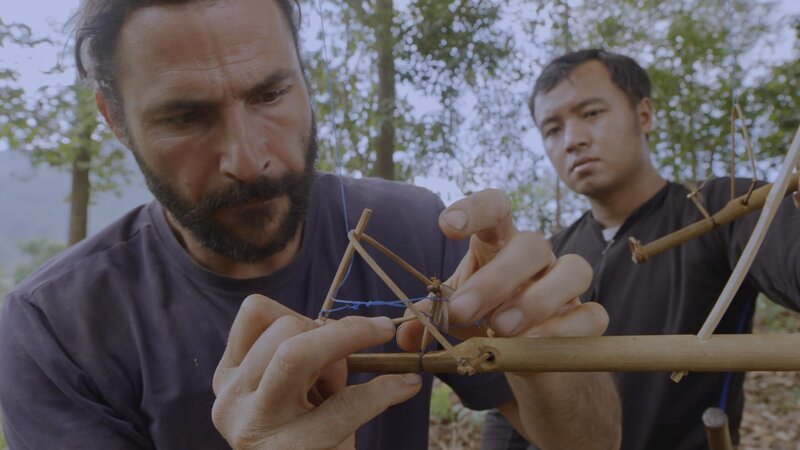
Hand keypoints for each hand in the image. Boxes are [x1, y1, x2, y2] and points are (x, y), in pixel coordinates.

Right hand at [212, 295, 421, 448]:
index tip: (323, 329)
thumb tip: (350, 326)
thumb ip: (311, 354)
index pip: (255, 312)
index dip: (297, 309)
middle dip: (332, 330)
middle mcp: (232, 399)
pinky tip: (407, 385)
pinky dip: (384, 389)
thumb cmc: (309, 433)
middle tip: (359, 350)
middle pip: (282, 329)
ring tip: (372, 369)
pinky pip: (344, 405)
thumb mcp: (297, 389)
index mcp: (229, 377)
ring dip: (349, 344)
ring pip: (297, 354)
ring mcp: (257, 425)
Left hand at [398, 189, 606, 347]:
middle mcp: (537, 258)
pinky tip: (534, 345)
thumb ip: (430, 321)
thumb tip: (404, 334)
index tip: (446, 225)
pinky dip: (564, 330)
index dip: (474, 208)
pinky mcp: (589, 318)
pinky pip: (592, 314)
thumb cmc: (485, 324)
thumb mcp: (454, 319)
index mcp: (499, 244)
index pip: (495, 207)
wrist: (529, 362)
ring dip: (535, 300)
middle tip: (462, 312)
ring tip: (501, 330)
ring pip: (575, 269)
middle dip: (496, 278)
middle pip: (532, 243)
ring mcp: (568, 285)